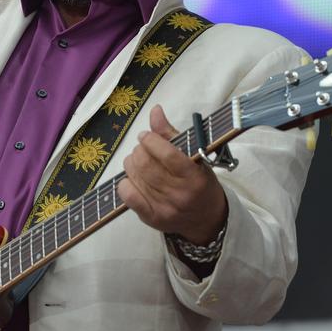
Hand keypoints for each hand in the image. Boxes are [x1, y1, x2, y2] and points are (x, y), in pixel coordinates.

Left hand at [118, 105, 227, 244]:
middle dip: (139, 149)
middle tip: (143, 147)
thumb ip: (171, 134)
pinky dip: (125, 182)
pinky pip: (127, 195)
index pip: (167, 154)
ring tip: (139, 161)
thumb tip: (155, 111)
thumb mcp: (195, 157)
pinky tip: (134, 178)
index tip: (146, 136)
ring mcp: (163, 208)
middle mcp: (179, 194)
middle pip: (145, 164)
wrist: (206, 219)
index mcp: (194, 177)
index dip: (151, 140)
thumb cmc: (201, 183)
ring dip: (132, 162)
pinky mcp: (150, 218)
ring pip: (134, 176)